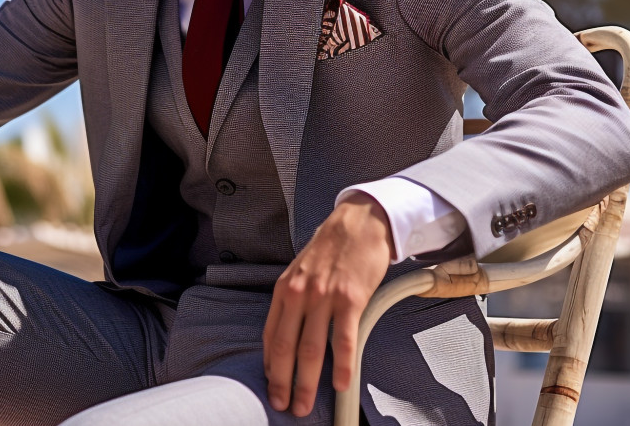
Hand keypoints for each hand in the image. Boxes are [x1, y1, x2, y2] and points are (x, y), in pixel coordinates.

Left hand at [263, 194, 391, 416]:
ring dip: (307, 383)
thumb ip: (293, 300)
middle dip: (283, 383)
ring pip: (312, 349)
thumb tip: (287, 333)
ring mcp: (325, 297)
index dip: (270, 366)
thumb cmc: (330, 248)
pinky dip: (342, 365)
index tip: (272, 386)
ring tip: (305, 405)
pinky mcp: (351, 299)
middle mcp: (300, 294)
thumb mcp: (300, 270)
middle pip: (287, 348)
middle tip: (283, 406)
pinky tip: (341, 383)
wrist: (359, 222)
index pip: (271, 336)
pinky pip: (344, 339)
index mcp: (285, 289)